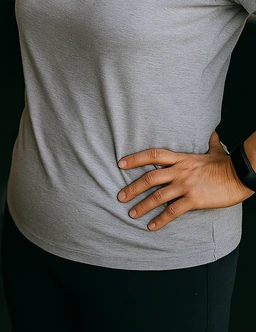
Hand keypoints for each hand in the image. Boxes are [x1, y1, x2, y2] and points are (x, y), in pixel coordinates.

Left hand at [117, 130, 253, 230]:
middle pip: (150, 177)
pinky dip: (161, 219)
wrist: (240, 175)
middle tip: (120, 196)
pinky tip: (152, 226)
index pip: (153, 155)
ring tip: (132, 214)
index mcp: (181, 158)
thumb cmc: (228, 164)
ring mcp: (185, 185)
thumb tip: (213, 134)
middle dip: (133, 187)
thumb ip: (211, 143)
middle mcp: (179, 171)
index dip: (136, 158)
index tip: (121, 164)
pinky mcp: (194, 199)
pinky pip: (173, 211)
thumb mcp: (216, 151)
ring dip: (143, 205)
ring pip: (158, 196)